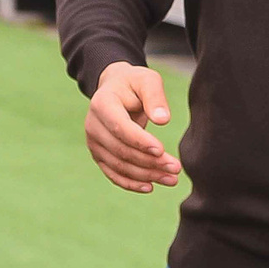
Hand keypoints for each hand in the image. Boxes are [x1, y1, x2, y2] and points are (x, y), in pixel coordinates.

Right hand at [83, 62, 182, 191]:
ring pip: (118, 165)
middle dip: (149, 162)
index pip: (120, 128)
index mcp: (102, 104)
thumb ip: (155, 97)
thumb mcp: (147, 80)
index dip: (140, 141)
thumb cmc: (134, 84)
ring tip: (171, 179)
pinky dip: (131, 183)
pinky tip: (150, 187)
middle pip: (121, 150)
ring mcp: (94, 142)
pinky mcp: (99, 154)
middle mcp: (93, 125)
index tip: (162, 150)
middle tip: (176, 168)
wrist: (116, 89)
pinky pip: (113, 173)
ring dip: (145, 175)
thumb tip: (163, 120)